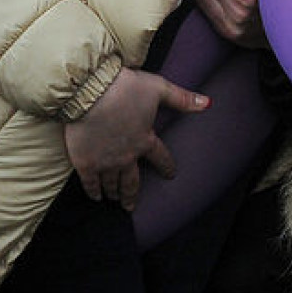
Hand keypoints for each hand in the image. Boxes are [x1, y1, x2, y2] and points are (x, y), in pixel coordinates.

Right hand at [64, 67, 209, 210]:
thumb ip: (181, 99)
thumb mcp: (158, 88)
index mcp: (145, 140)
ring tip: (114, 199)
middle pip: (132, 182)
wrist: (90, 91)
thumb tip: (207, 103)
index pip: (161, 157)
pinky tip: (95, 196)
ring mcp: (105, 162)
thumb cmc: (125, 87)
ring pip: (112, 183)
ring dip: (114, 193)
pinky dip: (93, 191)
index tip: (170, 175)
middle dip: (132, 195)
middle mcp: (127, 156)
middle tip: (131, 205)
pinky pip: (90, 182)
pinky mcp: (85, 162)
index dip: (167, 166)